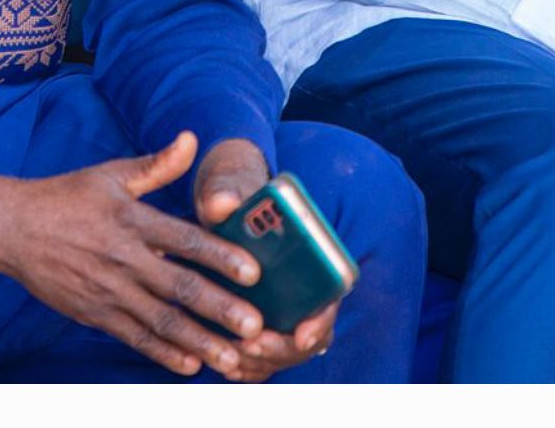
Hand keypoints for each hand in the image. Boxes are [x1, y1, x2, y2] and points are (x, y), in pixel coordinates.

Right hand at [0, 129, 280, 379]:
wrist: (14, 230)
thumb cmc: (69, 196)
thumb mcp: (113, 173)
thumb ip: (157, 163)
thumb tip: (192, 139)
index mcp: (134, 221)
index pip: (186, 241)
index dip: (221, 257)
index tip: (254, 273)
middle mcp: (124, 260)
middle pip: (179, 289)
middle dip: (219, 310)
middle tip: (255, 328)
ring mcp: (108, 292)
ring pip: (160, 322)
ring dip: (198, 341)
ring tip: (230, 359)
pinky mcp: (95, 314)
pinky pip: (134, 337)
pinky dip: (162, 353)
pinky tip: (189, 365)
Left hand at [192, 140, 341, 377]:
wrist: (223, 204)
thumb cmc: (232, 194)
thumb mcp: (227, 188)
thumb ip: (224, 193)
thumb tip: (221, 204)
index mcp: (312, 251)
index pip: (332, 295)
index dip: (320, 321)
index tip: (300, 336)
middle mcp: (306, 285)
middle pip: (308, 336)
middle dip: (281, 349)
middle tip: (250, 345)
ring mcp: (284, 309)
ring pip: (283, 353)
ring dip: (260, 362)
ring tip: (229, 357)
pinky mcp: (262, 323)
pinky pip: (262, 359)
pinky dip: (246, 367)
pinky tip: (221, 360)